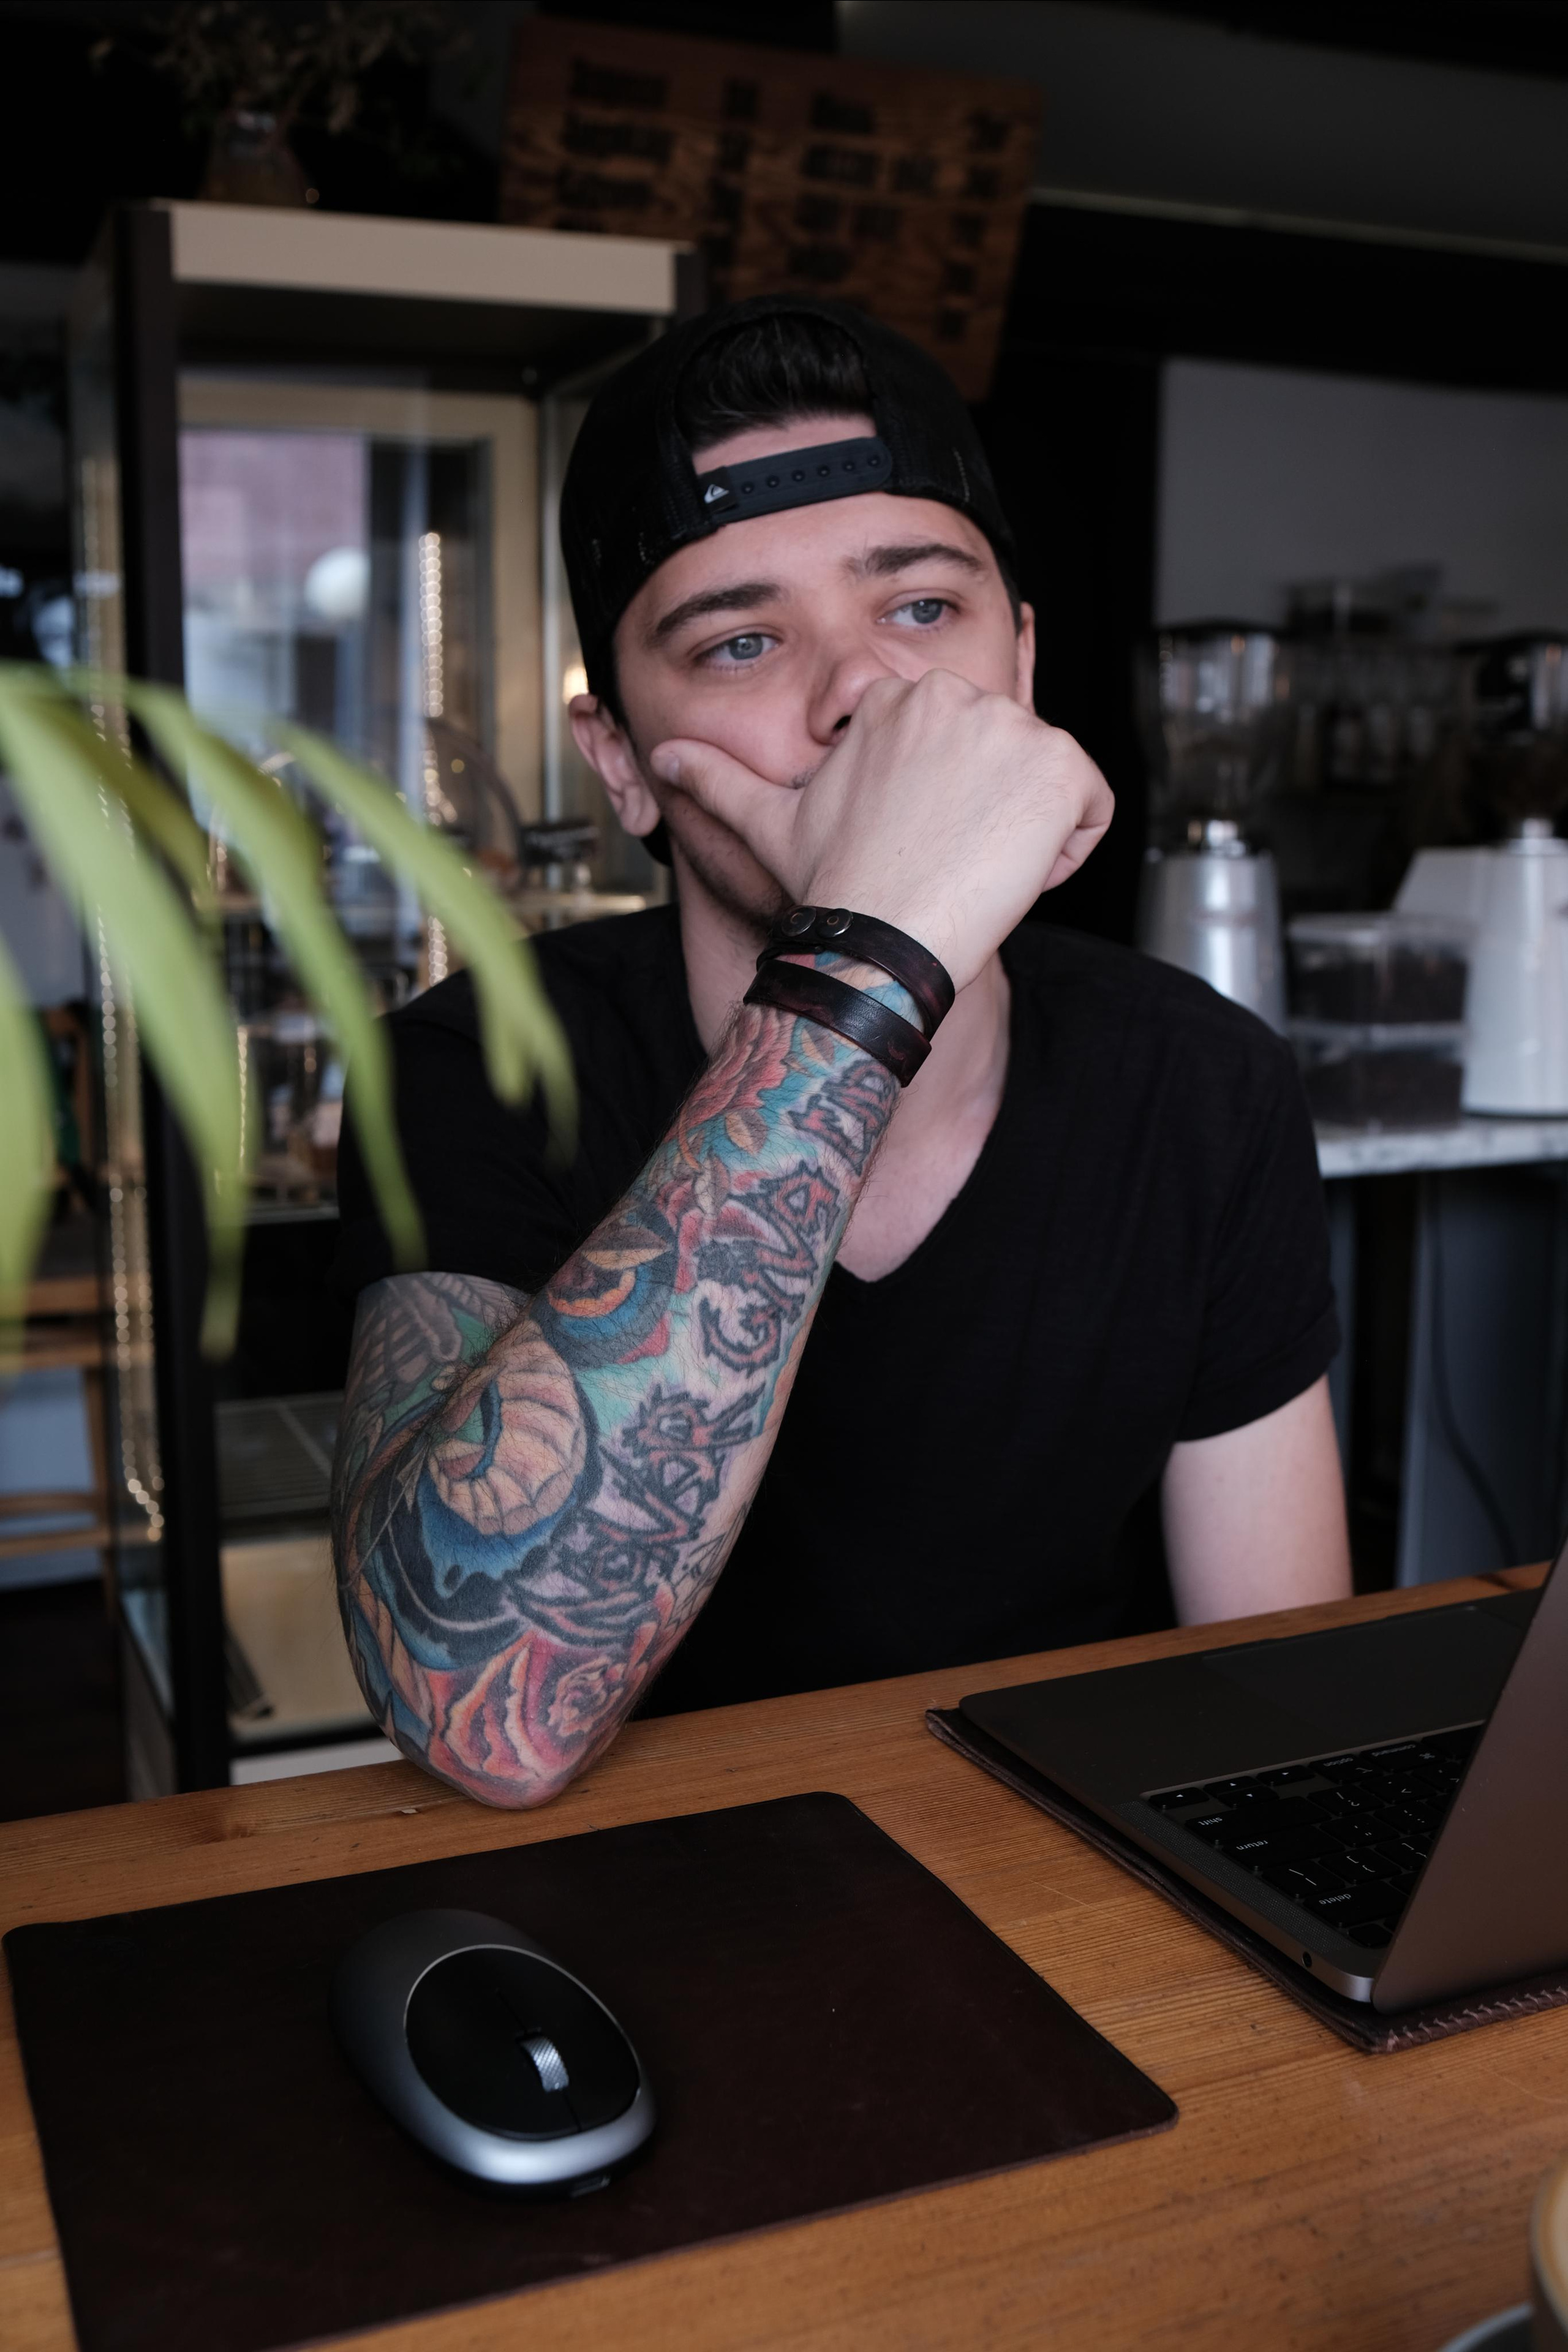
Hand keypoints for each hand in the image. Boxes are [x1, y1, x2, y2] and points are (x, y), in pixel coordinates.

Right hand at [649, 670, 1113, 990]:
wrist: (880, 938)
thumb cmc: (834, 887)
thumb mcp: (770, 822)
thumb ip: (719, 779)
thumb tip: (664, 758)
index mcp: (898, 696)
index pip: (964, 739)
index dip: (950, 799)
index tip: (920, 840)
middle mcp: (957, 695)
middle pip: (1010, 758)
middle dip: (991, 815)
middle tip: (944, 862)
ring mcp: (1013, 726)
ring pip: (1051, 784)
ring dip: (1026, 835)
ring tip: (972, 870)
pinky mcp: (1060, 766)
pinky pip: (1093, 810)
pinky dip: (1067, 852)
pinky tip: (1013, 877)